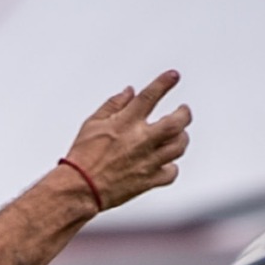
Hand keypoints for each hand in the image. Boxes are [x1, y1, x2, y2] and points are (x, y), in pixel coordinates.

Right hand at [60, 71, 191, 212]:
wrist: (80, 188)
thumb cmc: (83, 157)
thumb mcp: (93, 123)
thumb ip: (114, 105)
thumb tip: (129, 92)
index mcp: (126, 123)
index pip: (150, 96)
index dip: (164, 83)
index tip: (173, 76)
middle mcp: (141, 140)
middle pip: (176, 122)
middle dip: (184, 114)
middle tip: (183, 111)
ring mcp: (148, 161)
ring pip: (178, 146)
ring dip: (181, 139)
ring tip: (178, 136)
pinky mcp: (149, 180)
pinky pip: (171, 172)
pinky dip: (171, 167)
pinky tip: (166, 163)